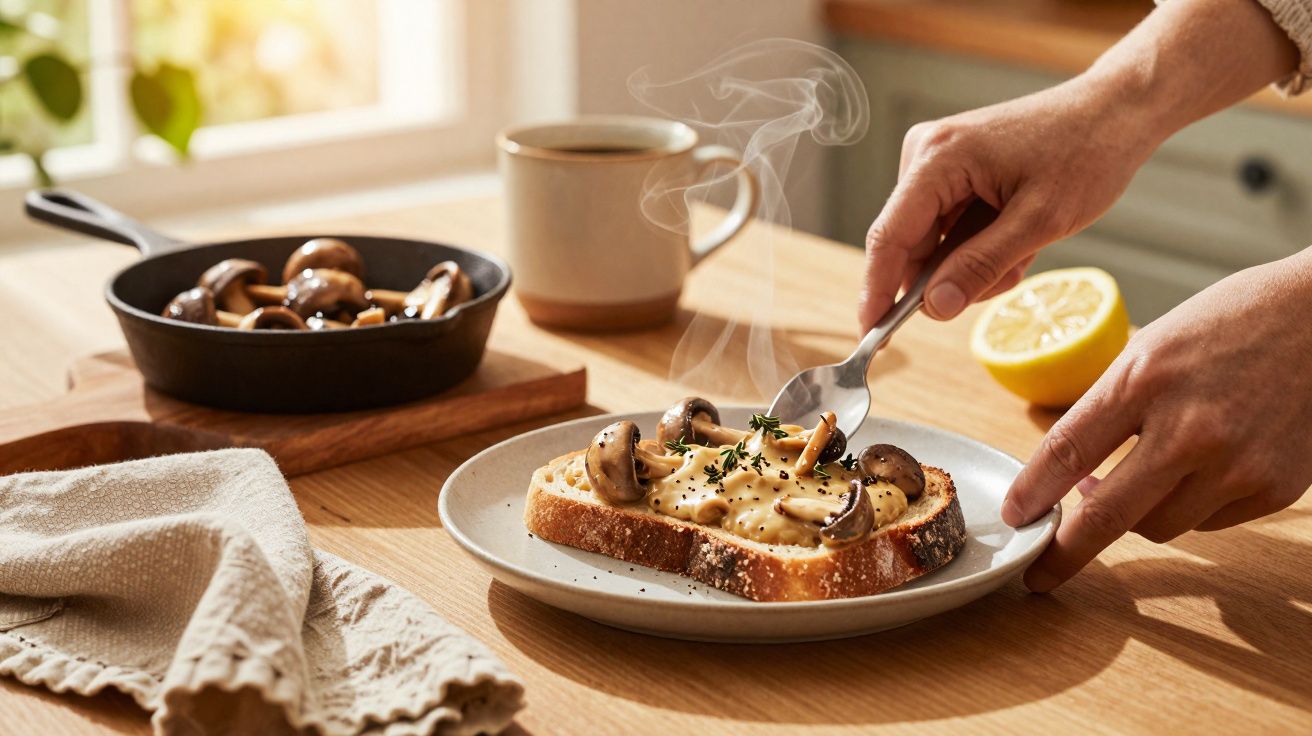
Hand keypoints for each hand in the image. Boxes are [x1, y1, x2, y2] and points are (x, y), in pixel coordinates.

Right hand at [859, 77, 1159, 329]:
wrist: (1115, 111)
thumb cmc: (1086, 153)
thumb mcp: (1040, 221)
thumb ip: (981, 265)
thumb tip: (933, 308)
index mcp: (937, 158)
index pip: (889, 236)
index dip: (877, 291)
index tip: (871, 335)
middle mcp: (925, 153)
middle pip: (910, 243)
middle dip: (950, 276)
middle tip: (1006, 279)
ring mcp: (935, 160)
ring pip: (932, 242)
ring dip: (972, 263)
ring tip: (1024, 253)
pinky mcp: (951, 169)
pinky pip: (948, 227)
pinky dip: (978, 246)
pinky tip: (1017, 239)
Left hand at [1002, 252, 1311, 590]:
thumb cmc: (1229, 322)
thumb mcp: (1151, 344)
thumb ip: (1110, 405)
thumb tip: (1071, 473)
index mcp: (1145, 379)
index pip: (1068, 451)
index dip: (1032, 493)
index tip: (1013, 518)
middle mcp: (1190, 428)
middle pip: (1109, 515)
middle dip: (1065, 553)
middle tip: (1040, 575)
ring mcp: (1237, 464)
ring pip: (1158, 526)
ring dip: (1135, 516)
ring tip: (1136, 480)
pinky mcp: (1274, 488)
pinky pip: (1208, 522)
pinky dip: (1189, 506)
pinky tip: (1198, 469)